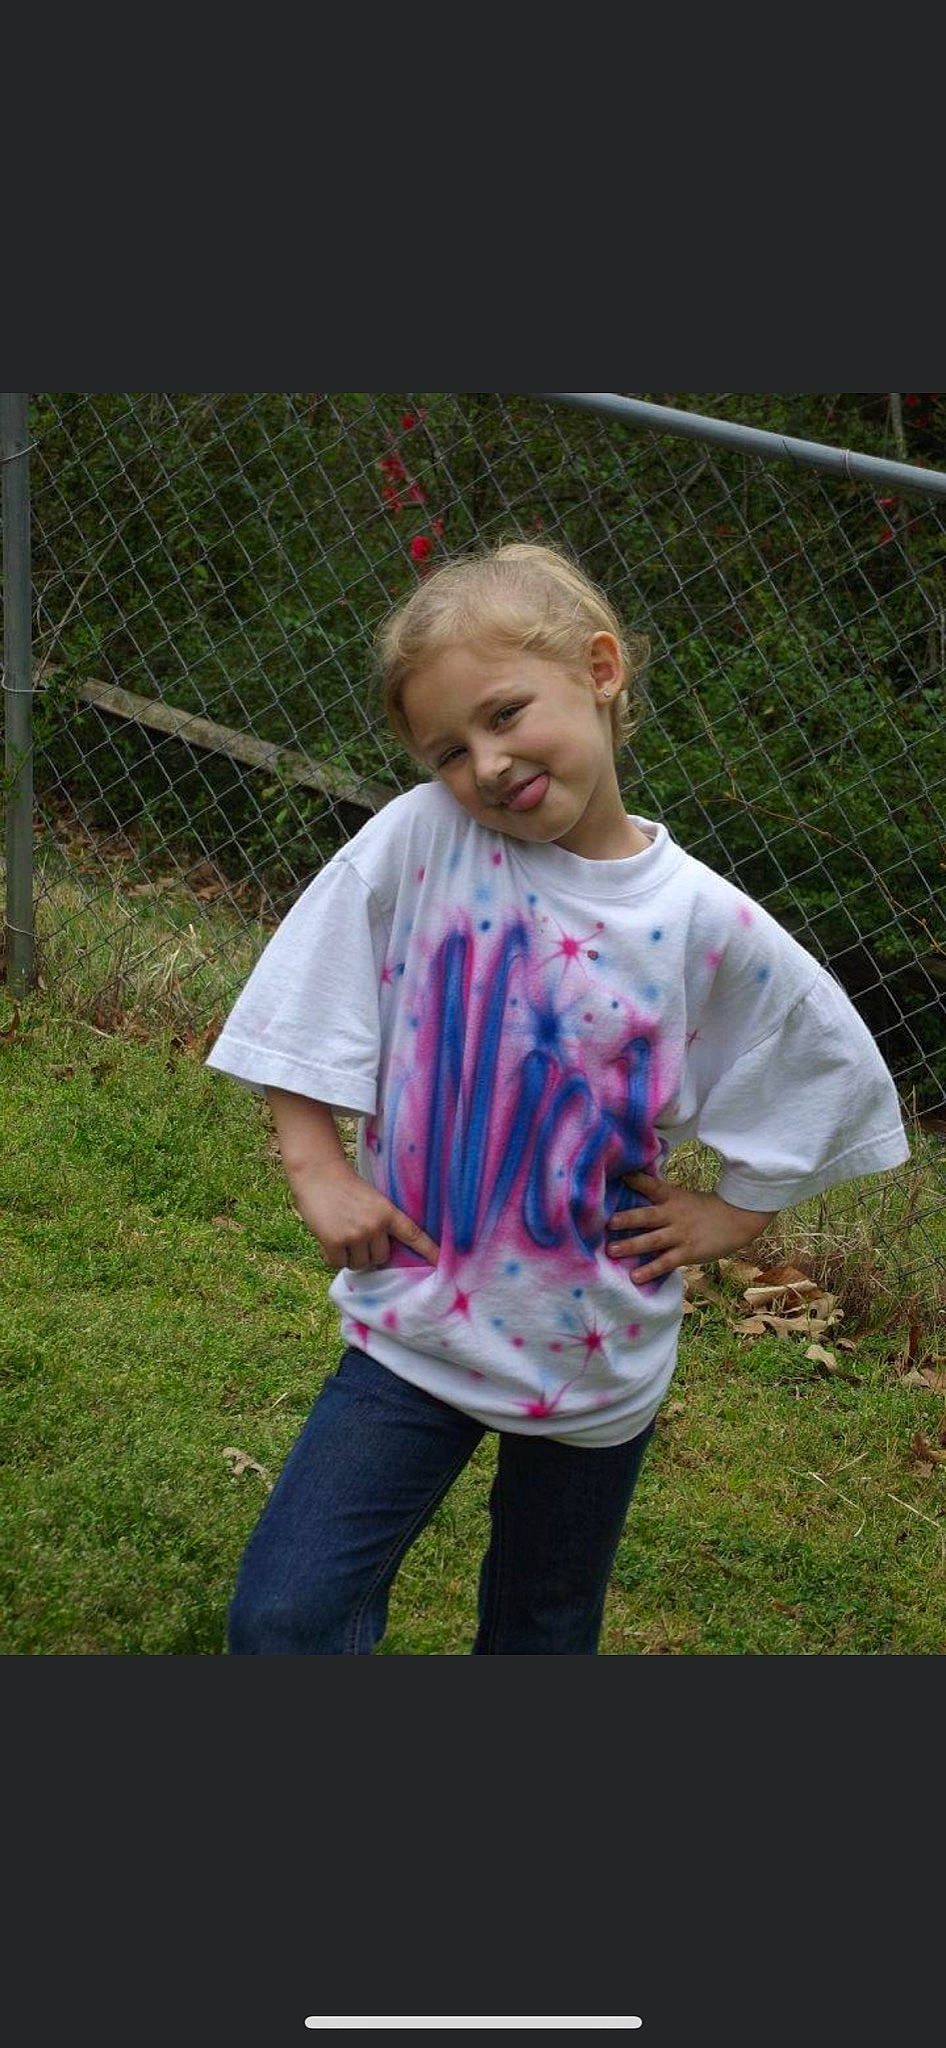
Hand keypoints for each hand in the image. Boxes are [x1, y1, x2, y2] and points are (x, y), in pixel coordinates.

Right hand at [292, 1163, 439, 1272]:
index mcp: (388, 1212)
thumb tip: (382, 1252)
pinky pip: (338, 1263)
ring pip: (359, 1264)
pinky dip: (332, 1256)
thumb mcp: (372, 1199)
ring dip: (350, 1256)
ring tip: (341, 1233)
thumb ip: (381, 1221)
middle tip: (356, 1234)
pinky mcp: (334, 1242)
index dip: (428, 1250)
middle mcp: (374, 1225)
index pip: (413, 1234)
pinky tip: (328, 1238)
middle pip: (381, 1258)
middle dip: (369, 1252)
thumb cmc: (344, 1185)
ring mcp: (355, 1234)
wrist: (318, 1173)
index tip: (441, 1262)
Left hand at [606, 1170, 772, 1284]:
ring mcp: (680, 1234)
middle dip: (625, 1220)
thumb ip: (661, 1198)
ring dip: (631, 1246)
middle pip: (646, 1216)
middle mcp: (673, 1214)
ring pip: (652, 1240)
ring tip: (612, 1251)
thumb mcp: (683, 1197)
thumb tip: (634, 1190)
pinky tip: (635, 1277)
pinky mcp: (688, 1252)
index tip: (618, 1176)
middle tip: (606, 1224)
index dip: (634, 1179)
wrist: (739, 1218)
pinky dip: (651, 1270)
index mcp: (672, 1197)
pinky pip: (666, 1262)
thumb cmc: (706, 1208)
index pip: (650, 1185)